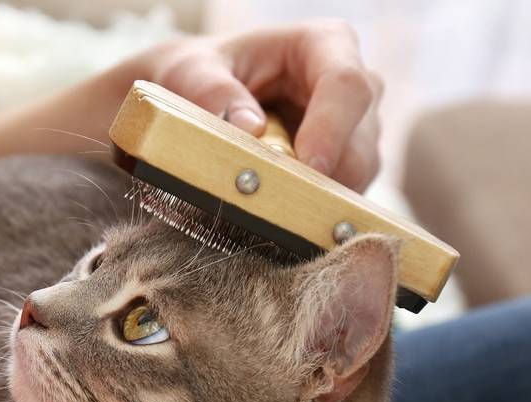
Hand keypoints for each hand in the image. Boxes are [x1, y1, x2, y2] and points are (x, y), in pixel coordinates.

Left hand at [133, 20, 383, 191]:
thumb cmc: (200, 73)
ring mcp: (355, 132)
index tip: (306, 166)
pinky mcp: (345, 168)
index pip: (346, 85)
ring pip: (354, 176)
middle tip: (268, 199)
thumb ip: (211, 91)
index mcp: (324, 45)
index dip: (330, 129)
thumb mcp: (189, 71)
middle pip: (358, 142)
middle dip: (317, 177)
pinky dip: (306, 210)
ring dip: (309, 197)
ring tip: (259, 199)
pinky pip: (339, 199)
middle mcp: (353, 88)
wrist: (199, 94)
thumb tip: (249, 129)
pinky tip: (270, 207)